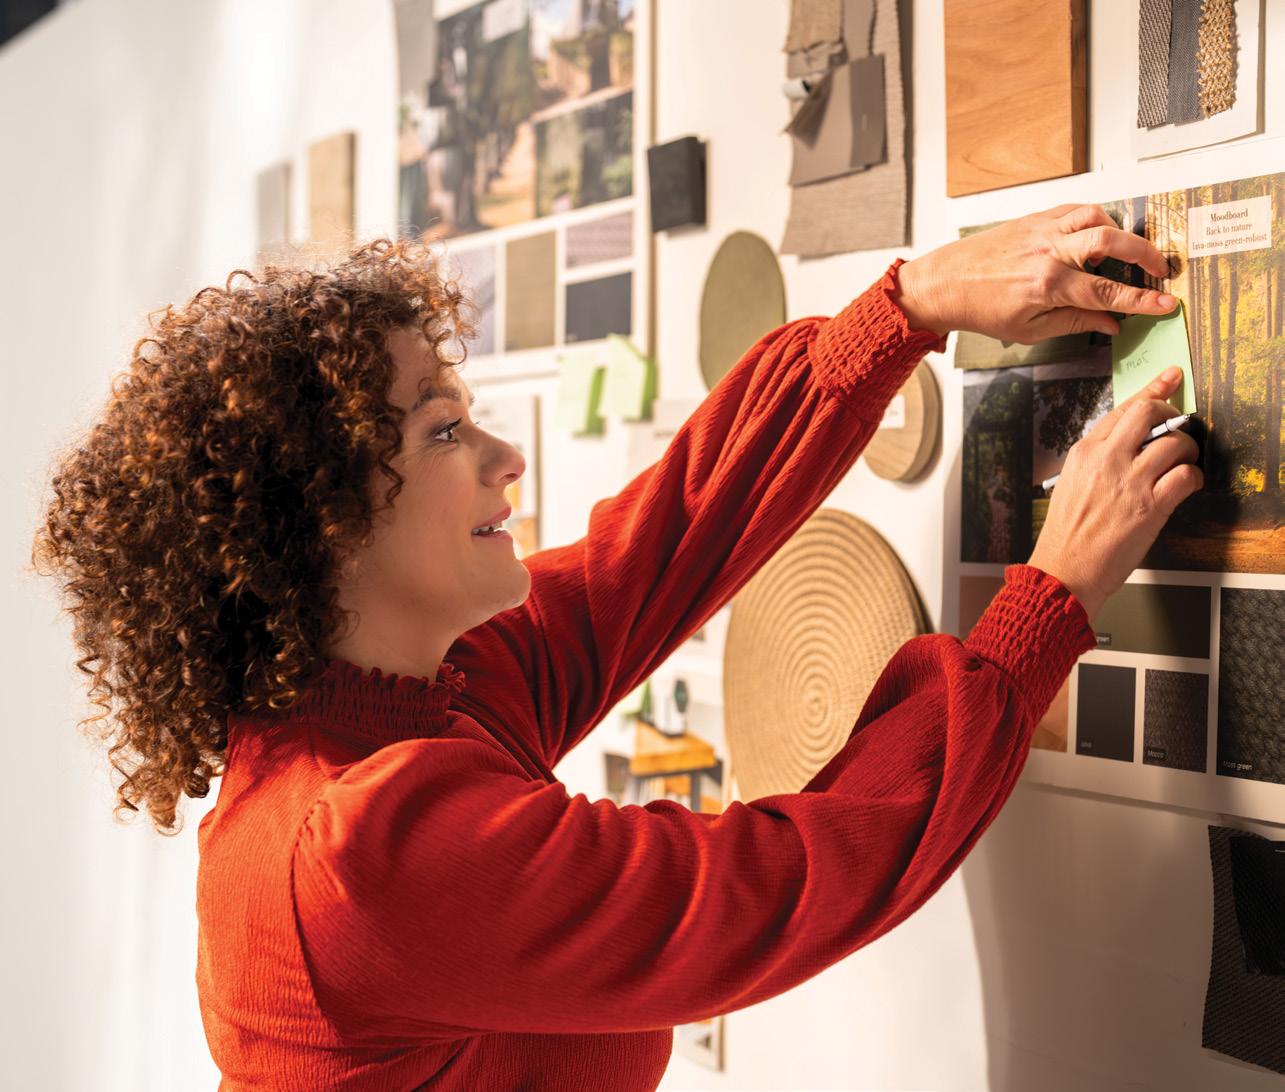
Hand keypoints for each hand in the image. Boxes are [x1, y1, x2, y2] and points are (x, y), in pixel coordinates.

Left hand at [895, 204, 1176, 341]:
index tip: (1166, 303)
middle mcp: (1049, 252)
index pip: (1107, 292)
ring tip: (1124, 254)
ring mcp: (1043, 230)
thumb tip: (1112, 324)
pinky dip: (1095, 220)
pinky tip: (1097, 236)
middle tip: (1161, 269)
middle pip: (1112, 242)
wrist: (945, 283)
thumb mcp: (1029, 330)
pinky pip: (1077, 210)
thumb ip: (1075, 323)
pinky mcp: (1036, 218)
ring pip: (1097, 217)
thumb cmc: (982, 310)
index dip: (1141, 300)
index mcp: (1048, 285)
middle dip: (1145, 254)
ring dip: (1119, 233)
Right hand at [1026, 368, 1202, 623]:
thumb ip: (1097, 460)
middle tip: (1180, 422)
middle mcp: (1106, 460)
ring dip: (1188, 448)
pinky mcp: (1150, 506)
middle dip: (1172, 411)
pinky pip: (1186, 476)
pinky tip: (1187, 484)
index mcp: (1083, 453)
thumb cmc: (1065, 535)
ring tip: (1185, 460)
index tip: (1169, 379)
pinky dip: (1193, 477)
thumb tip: (1128, 444)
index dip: (1152, 390)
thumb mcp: (1071, 485)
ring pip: (1174, 442)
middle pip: (1149, 413)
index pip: (1122, 409)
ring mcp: (1129, 482)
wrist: (1065, 569)